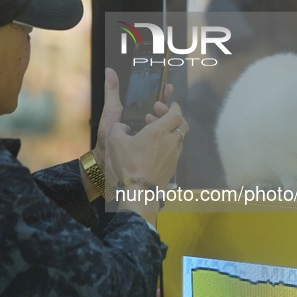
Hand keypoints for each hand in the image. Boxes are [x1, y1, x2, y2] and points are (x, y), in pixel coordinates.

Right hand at [93, 68, 174, 191]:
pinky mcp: (173, 168)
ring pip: (179, 138)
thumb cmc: (128, 164)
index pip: (176, 113)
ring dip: (170, 131)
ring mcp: (174, 156)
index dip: (174, 107)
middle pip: (182, 124)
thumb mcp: (114, 140)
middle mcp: (171, 142)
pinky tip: (155, 149)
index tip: (169, 104)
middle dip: (173, 116)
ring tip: (154, 132)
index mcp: (159, 131)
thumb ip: (118, 127)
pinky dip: (168, 144)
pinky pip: (175, 150)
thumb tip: (124, 127)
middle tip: (158, 115)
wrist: (139, 192)